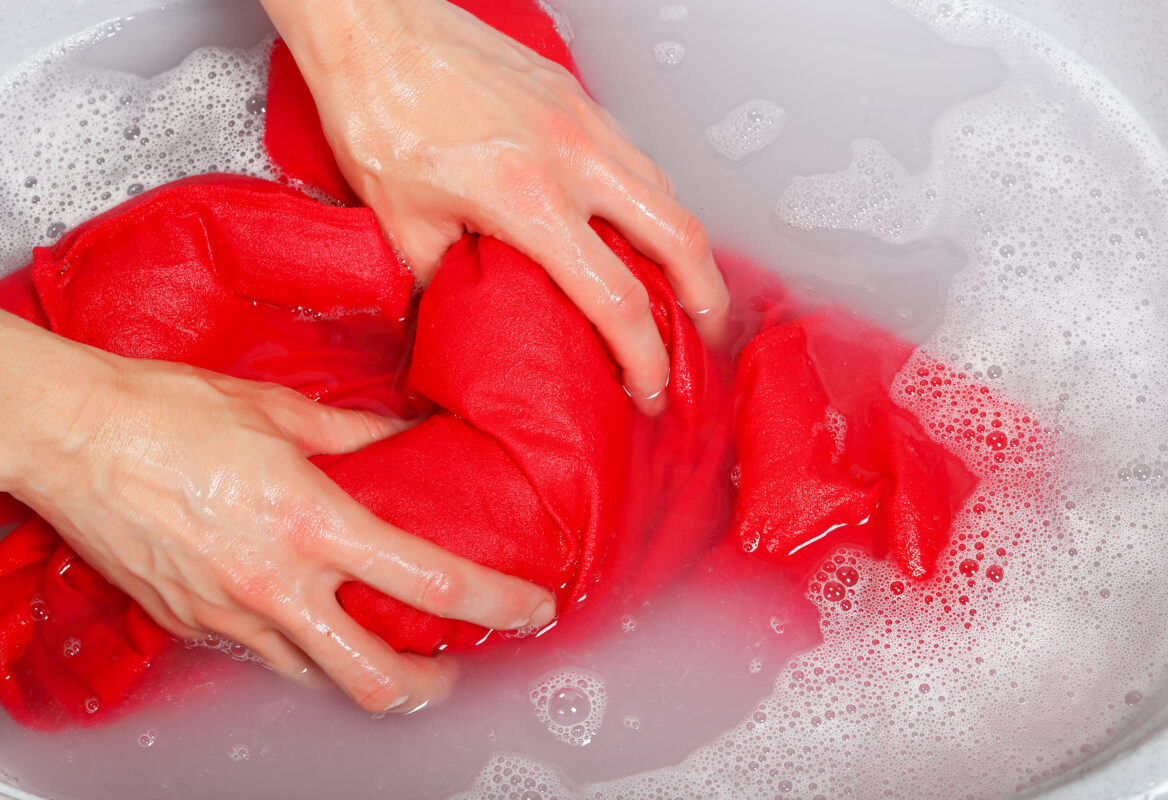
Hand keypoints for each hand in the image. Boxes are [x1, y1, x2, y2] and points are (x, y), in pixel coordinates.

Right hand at [0, 313, 556, 713]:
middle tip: (455, 662)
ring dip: (366, 671)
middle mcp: (276, 585)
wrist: (69, 436)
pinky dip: (304, 651)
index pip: (430, 582)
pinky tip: (313, 620)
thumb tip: (407, 441)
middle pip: (378, 678)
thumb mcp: (281, 410)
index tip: (531, 608)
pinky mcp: (194, 628)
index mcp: (312, 523)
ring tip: (387, 642)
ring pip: (319, 679)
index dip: (497, 602)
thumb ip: (359, 435)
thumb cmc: (167, 413)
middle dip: (434, 683)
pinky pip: (264, 659)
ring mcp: (232, 617)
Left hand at [260, 0, 731, 413]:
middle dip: (707, 300)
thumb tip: (464, 318)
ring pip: (670, 193)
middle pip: (681, 240)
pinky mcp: (579, 99)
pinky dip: (656, 202)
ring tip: (683, 288)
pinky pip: (640, 158)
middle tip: (705, 338)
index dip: (645, 357)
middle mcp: (574, 158)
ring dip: (687, 249)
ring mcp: (585, 122)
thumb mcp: (401, 222)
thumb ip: (446, 282)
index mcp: (529, 199)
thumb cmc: (380, 109)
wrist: (375, 28)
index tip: (650, 389)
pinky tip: (639, 222)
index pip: (616, 299)